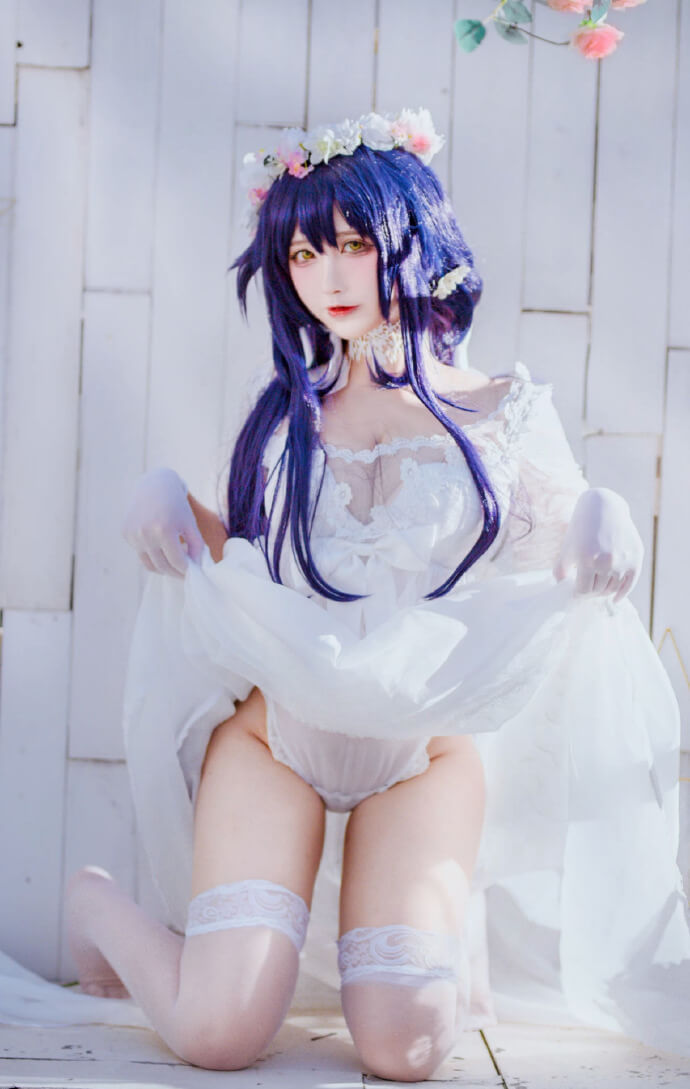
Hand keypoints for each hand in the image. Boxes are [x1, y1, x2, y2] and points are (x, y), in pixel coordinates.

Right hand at [122, 467, 204, 577]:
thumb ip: (196, 547)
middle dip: (175, 573)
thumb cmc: (177, 505)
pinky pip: (141, 553)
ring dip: (163, 569)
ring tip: (174, 566)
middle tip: (184, 574)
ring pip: (149, 564)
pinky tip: (161, 549)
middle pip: (162, 566)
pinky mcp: (126, 533)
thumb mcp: (190, 524)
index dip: (186, 570)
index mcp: (164, 530)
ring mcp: (133, 534)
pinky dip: (152, 556)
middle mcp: (145, 534)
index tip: (193, 573)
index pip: (177, 561)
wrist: (154, 485)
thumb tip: (197, 567)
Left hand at [553, 487, 642, 603]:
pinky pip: (629, 583)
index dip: (577, 594)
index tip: (575, 592)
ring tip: (597, 589)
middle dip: (590, 593)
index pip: (582, 591)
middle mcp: (607, 562)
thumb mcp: (566, 548)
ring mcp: (623, 561)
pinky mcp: (636, 558)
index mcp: (587, 560)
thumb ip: (560, 571)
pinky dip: (622, 594)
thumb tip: (560, 589)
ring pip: (612, 589)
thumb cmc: (581, 529)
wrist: (604, 508)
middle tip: (586, 590)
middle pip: (597, 591)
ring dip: (604, 592)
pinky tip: (615, 599)